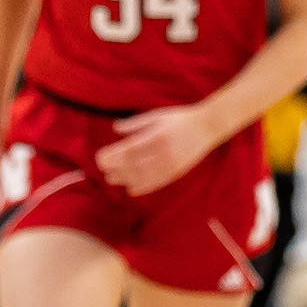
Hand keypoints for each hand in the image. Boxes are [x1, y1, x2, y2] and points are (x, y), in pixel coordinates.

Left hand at [94, 105, 220, 195]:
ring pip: (143, 177)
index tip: (100, 157)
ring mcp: (171, 164)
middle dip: (115, 168)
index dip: (113, 156)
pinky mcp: (177, 172)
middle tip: (101, 169)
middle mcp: (163, 152)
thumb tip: (115, 128)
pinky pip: (157, 183)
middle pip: (133, 165)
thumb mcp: (157, 116)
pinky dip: (142, 188)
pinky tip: (130, 190)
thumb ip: (136, 123)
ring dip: (124, 179)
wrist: (207, 127)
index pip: (129, 150)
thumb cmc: (179, 119)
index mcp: (157, 136)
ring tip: (110, 179)